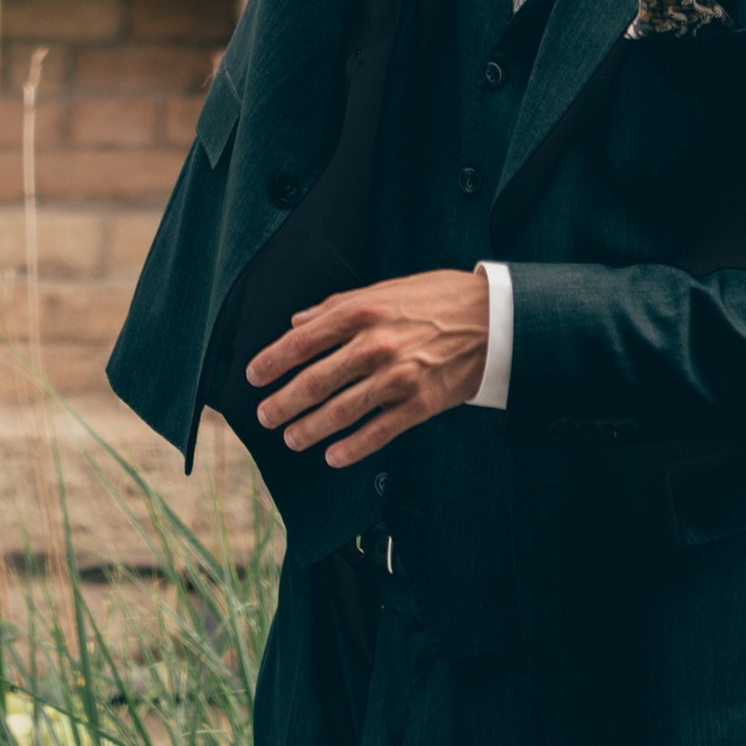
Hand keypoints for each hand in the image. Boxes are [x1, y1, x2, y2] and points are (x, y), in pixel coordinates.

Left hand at [248, 269, 491, 467]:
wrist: (492, 320)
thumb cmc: (436, 300)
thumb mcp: (384, 289)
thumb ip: (338, 306)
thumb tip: (298, 321)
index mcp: (362, 312)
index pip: (304, 340)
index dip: (273, 360)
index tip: (253, 376)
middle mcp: (376, 345)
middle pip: (317, 380)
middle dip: (284, 402)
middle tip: (264, 415)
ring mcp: (398, 377)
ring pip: (342, 411)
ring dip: (311, 428)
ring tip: (291, 438)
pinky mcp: (420, 404)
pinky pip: (379, 431)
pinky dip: (352, 447)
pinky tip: (332, 456)